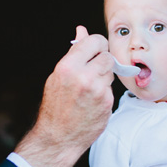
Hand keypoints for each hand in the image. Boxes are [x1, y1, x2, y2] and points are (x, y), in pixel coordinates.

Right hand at [15, 26, 113, 166]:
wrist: (58, 137)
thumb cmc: (56, 105)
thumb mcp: (58, 75)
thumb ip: (74, 52)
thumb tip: (82, 29)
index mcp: (68, 67)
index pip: (95, 41)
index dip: (97, 44)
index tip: (95, 50)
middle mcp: (84, 77)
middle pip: (107, 56)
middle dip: (102, 60)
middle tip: (92, 69)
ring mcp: (98, 91)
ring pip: (111, 71)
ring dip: (104, 75)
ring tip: (89, 87)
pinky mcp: (107, 103)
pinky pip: (111, 88)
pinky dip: (104, 91)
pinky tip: (92, 100)